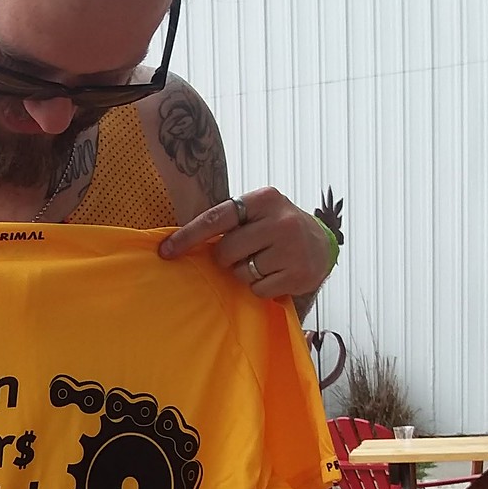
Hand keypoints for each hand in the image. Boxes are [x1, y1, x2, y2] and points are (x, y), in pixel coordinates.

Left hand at [159, 187, 332, 298]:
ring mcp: (292, 248)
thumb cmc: (276, 228)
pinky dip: (260, 287)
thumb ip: (228, 221)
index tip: (166, 251)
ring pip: (241, 273)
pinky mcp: (298, 274)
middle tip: (244, 254)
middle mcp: (280, 220)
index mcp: (264, 199)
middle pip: (226, 251)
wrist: (321, 245)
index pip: (216, 218)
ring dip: (245, 273)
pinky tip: (275, 275)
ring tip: (265, 262)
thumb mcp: (258, 213)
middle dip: (227, 258)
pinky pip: (258, 290)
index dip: (188, 236)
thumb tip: (179, 241)